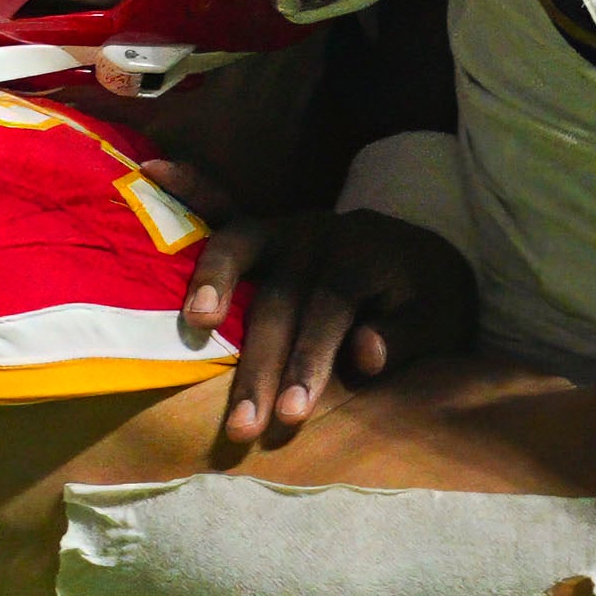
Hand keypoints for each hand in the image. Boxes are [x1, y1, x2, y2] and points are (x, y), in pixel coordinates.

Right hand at [178, 210, 475, 455]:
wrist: (425, 258)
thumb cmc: (425, 302)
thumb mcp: (440, 324)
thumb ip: (406, 338)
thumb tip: (365, 352)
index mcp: (366, 257)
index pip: (330, 312)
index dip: (310, 361)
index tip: (291, 414)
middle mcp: (321, 235)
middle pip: (280, 300)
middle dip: (259, 365)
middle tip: (241, 425)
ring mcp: (288, 226)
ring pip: (242, 249)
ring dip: (213, 281)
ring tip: (194, 322)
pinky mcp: (266, 227)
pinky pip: (223, 203)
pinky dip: (190, 187)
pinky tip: (155, 170)